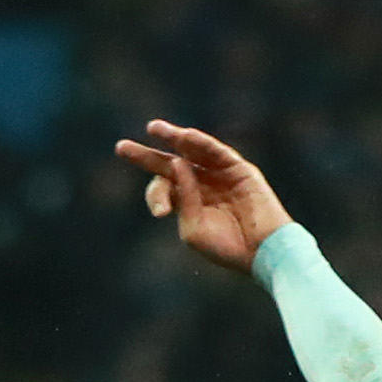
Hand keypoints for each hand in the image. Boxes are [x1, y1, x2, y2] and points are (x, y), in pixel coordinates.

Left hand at [112, 119, 291, 273]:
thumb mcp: (193, 228)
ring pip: (193, 153)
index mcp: (188, 204)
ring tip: (152, 128)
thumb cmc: (227, 247)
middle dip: (146, 156)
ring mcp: (220, 176)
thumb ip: (182, 198)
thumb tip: (177, 162)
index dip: (156, 195)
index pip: (163, 189)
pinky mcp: (239, 170)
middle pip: (170, 165)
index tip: (161, 211)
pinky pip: (216, 152)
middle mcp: (202, 186)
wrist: (261, 252)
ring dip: (173, 138)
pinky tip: (184, 136)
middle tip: (121, 148)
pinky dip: (201, 143)